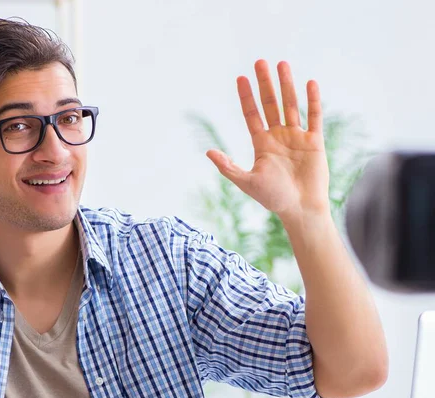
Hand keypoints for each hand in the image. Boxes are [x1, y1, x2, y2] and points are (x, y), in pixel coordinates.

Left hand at [207, 59, 329, 223]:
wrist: (300, 209)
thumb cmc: (273, 198)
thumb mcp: (247, 182)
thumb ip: (228, 167)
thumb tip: (209, 152)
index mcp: (262, 144)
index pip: (252, 115)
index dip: (246, 97)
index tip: (241, 78)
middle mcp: (278, 136)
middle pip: (270, 104)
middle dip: (265, 84)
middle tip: (260, 62)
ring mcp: (296, 137)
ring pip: (290, 105)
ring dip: (286, 85)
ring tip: (282, 64)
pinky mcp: (314, 141)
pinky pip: (314, 117)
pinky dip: (312, 100)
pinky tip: (309, 83)